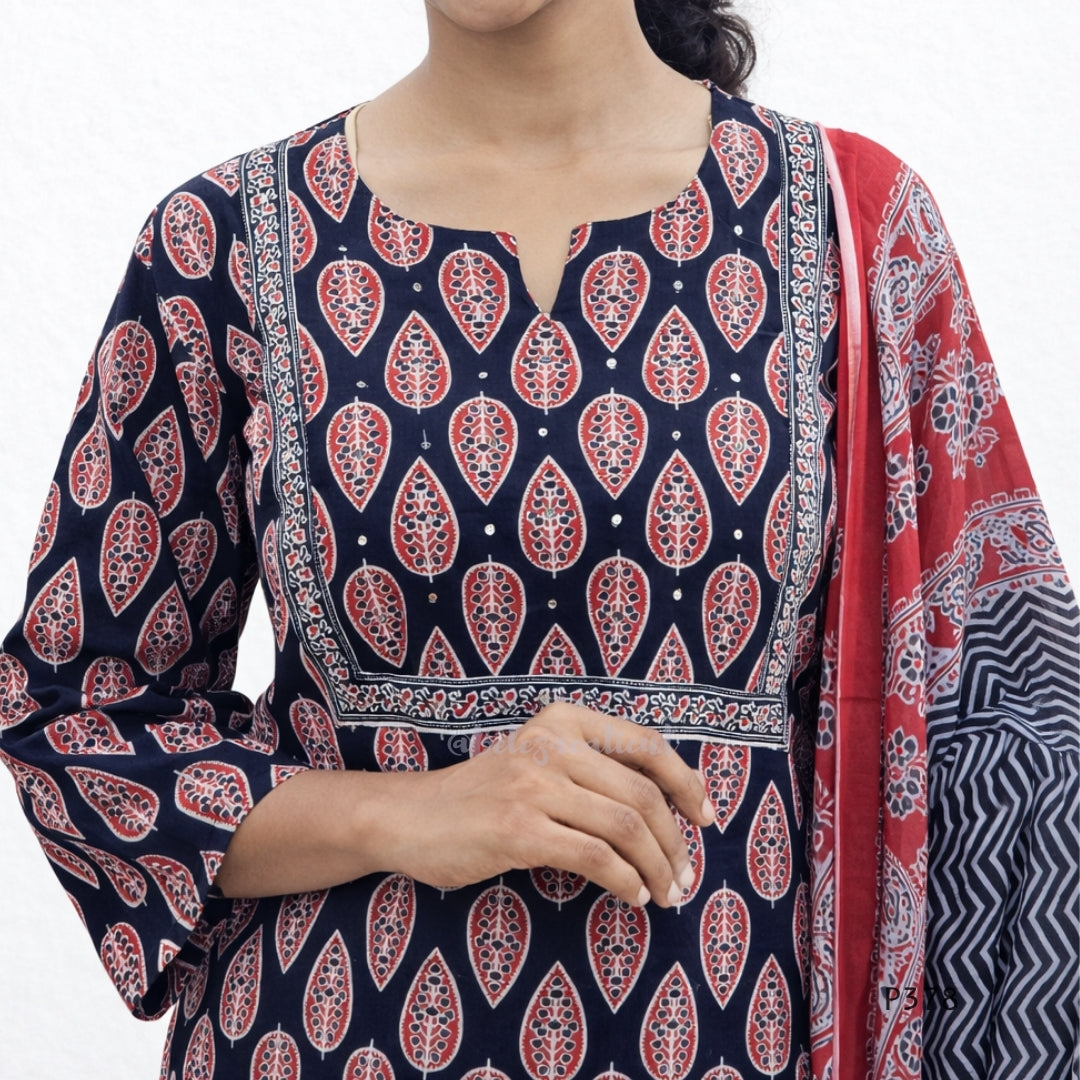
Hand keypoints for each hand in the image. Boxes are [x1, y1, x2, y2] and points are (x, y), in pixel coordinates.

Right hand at [381, 702, 715, 907]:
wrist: (411, 817)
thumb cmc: (484, 796)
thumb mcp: (539, 760)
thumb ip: (590, 769)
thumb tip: (667, 807)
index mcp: (563, 719)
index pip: (646, 746)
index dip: (687, 783)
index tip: (706, 817)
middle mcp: (552, 743)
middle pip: (642, 795)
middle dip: (676, 841)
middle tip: (685, 876)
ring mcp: (534, 784)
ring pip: (625, 827)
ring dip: (657, 868)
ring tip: (666, 894)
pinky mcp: (519, 828)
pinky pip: (595, 857)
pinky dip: (624, 881)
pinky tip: (631, 897)